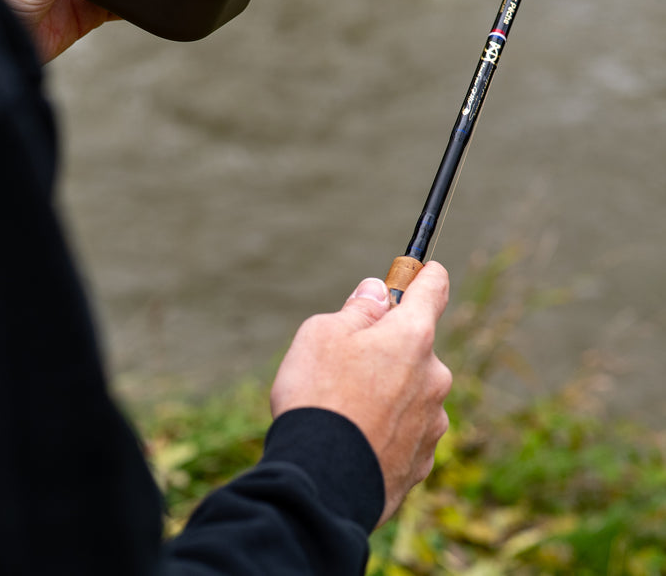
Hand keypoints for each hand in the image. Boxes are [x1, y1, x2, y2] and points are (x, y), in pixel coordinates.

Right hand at [269, 262, 451, 526]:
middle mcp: (434, 376)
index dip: (425, 276)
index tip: (424, 270)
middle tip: (346, 360)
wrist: (322, 480)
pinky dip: (386, 428)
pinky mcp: (423, 462)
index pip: (433, 290)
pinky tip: (354, 438)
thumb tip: (377, 293)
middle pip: (416, 347)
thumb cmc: (318, 395)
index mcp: (412, 337)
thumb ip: (356, 310)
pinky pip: (406, 430)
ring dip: (388, 391)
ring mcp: (432, 423)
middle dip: (389, 347)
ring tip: (343, 409)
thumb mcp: (322, 334)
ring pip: (410, 391)